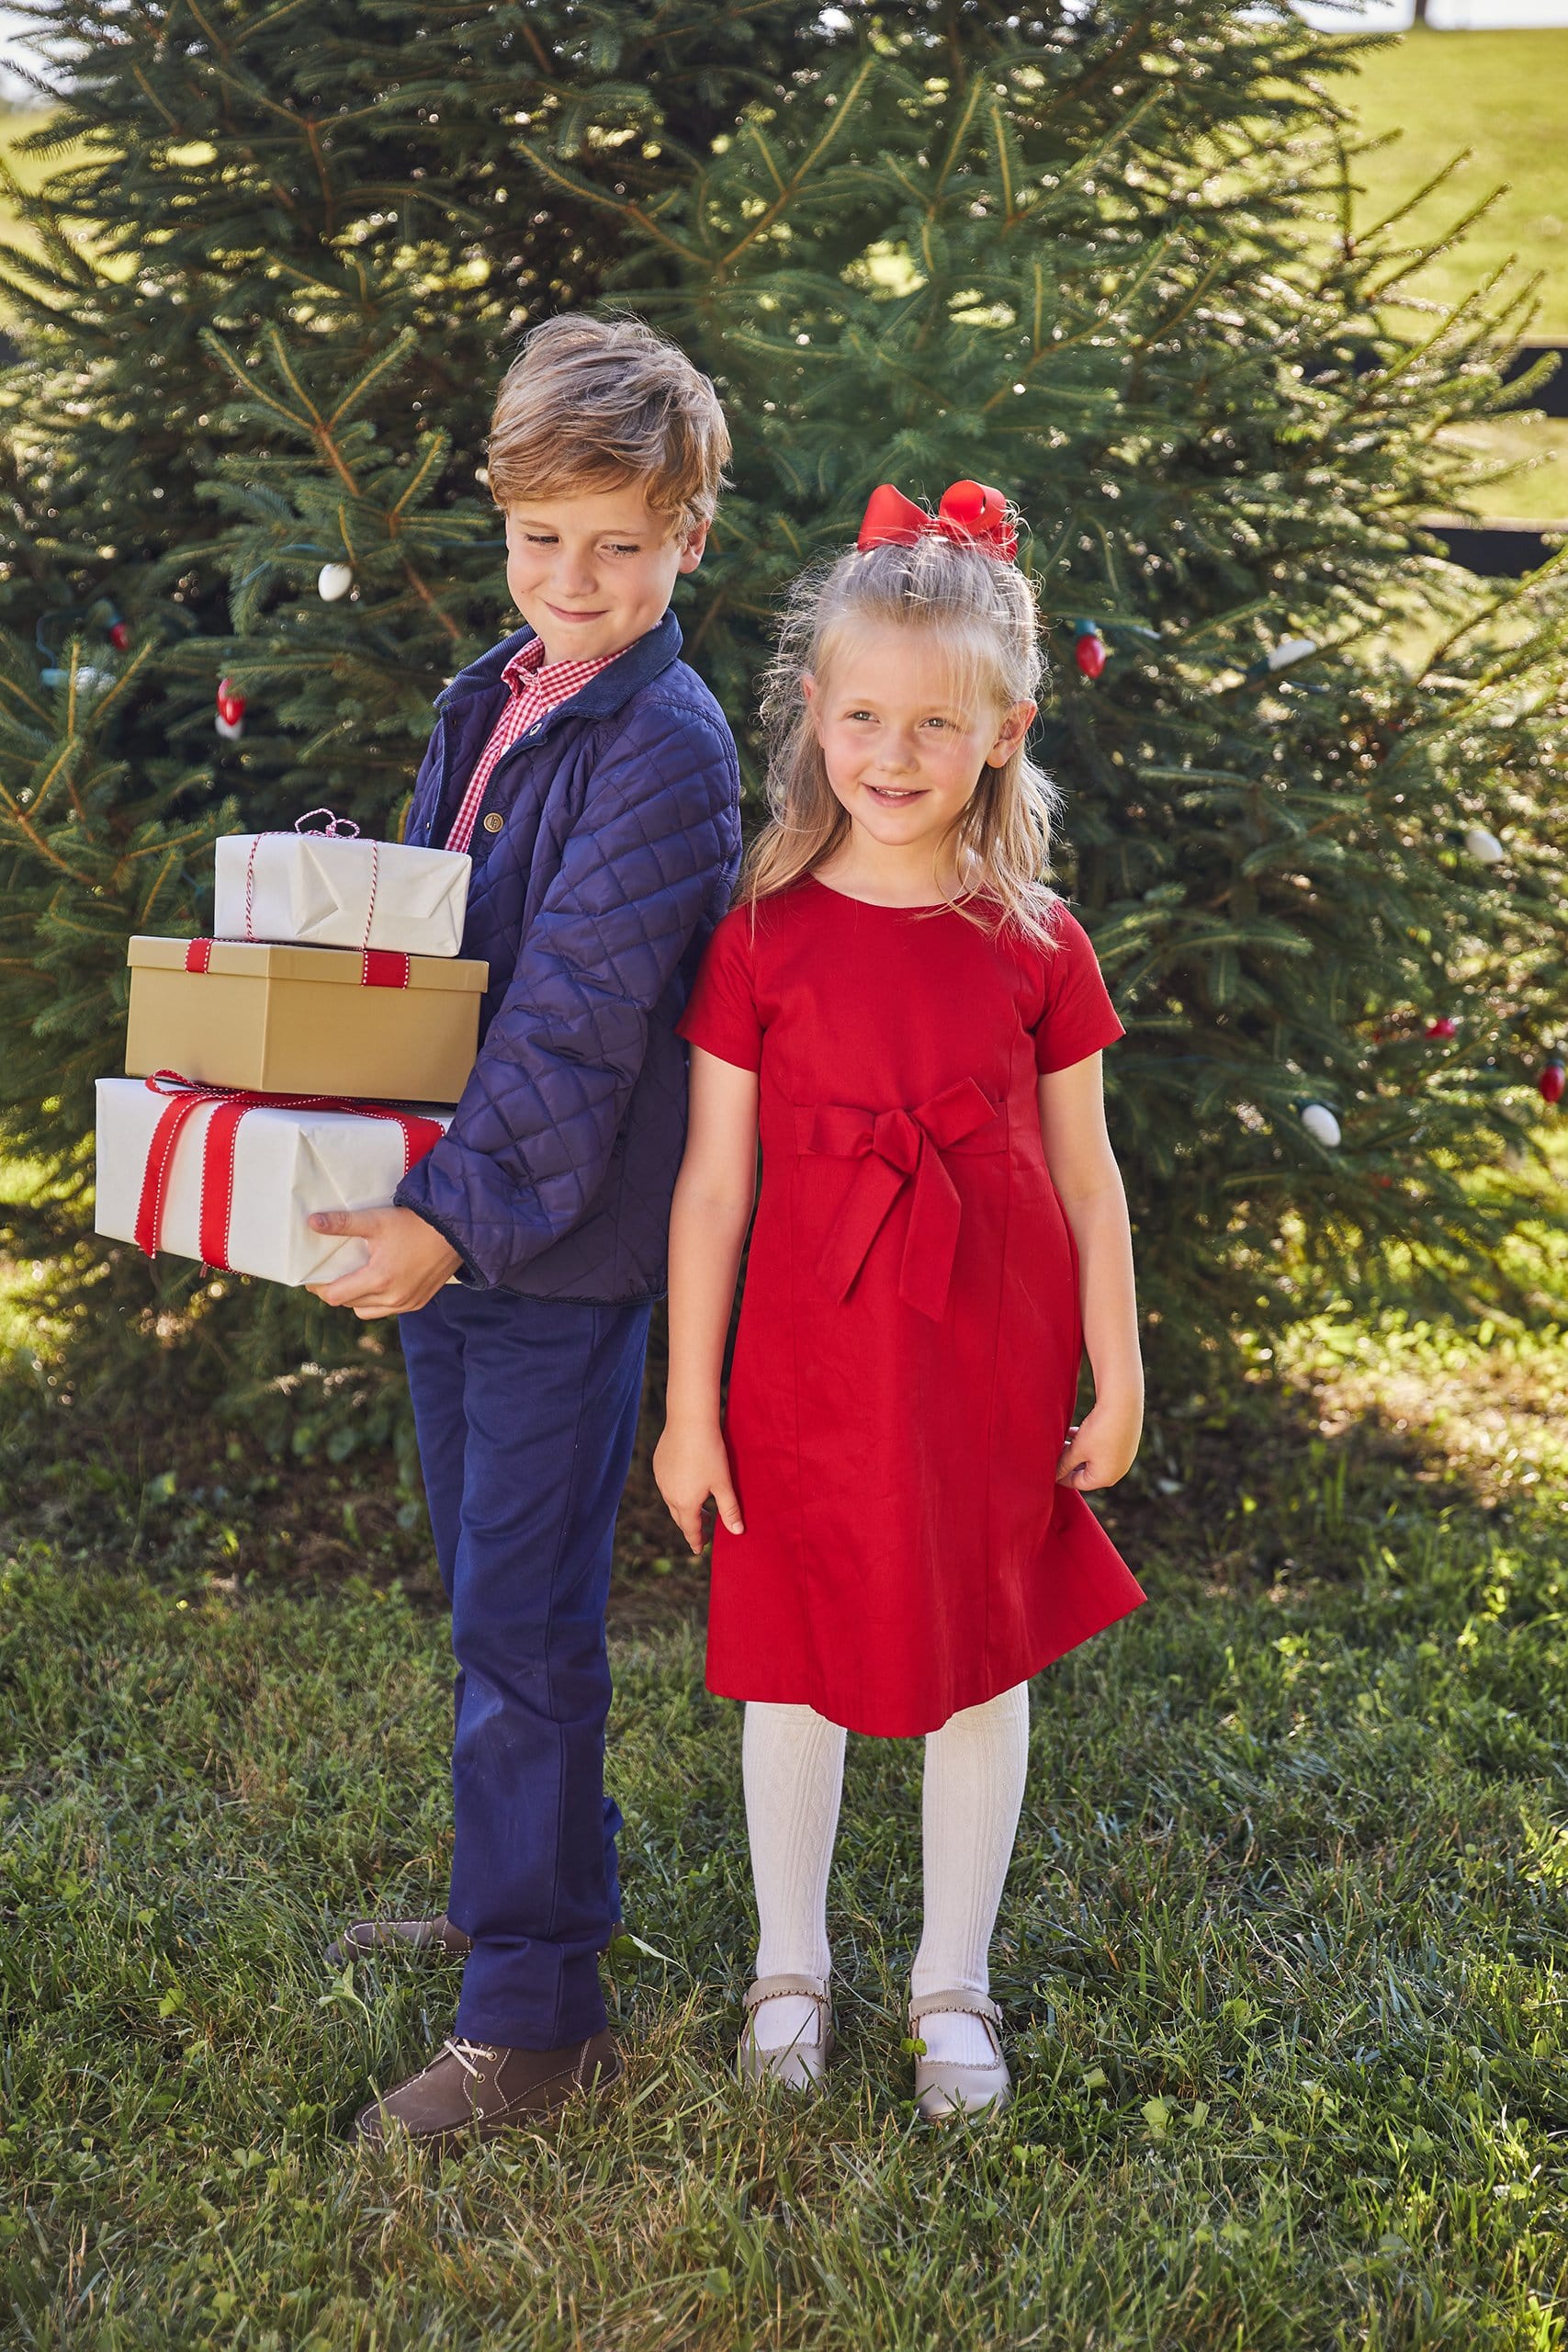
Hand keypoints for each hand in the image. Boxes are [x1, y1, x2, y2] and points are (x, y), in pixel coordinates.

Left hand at [305, 1205, 461, 1317]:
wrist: (456, 1232)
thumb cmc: (415, 1224)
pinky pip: (387, 1309)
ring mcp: (407, 1304)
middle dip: (336, 1290)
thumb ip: (342, 1223)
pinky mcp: (418, 1303)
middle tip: (331, 1273)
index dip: (319, 1287)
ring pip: (367, 1310)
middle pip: (349, 1303)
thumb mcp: (376, 1221)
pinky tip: (378, 1282)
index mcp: (378, 1280)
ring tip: (354, 1278)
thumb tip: (312, 1222)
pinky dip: (377, 1300)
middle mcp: (392, 1299)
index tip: (313, 1276)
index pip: (335, 1296)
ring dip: (356, 1298)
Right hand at [653, 1418, 743, 1555]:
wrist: (689, 1422)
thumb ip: (730, 1510)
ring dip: (685, 1507)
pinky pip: (667, 1485)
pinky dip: (678, 1490)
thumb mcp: (723, 1483)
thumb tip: (737, 1532)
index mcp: (685, 1503)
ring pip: (672, 1501)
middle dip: (692, 1525)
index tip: (699, 1550)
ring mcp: (661, 1480)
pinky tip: (688, 1482)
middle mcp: (669, 1494)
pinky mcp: (658, 1465)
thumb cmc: (710, 1453)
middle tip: (705, 1529)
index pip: (691, 1530)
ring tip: (701, 1505)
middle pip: (680, 1517)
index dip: (697, 1541)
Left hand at [1056, 1392, 1142, 1492]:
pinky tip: (1073, 1431)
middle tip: (1052, 1451)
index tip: (1046, 1465)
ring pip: (1093, 1458)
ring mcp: (1123, 1457)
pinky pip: (1102, 1448)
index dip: (1060, 1475)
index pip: (1077, 1483)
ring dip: (1076, 1451)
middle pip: (1086, 1471)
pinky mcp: (1125, 1443)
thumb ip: (1063, 1465)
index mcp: (1105, 1478)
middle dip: (1068, 1462)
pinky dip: (1087, 1443)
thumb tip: (1053, 1475)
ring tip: (1061, 1439)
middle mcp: (1117, 1471)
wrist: (1123, 1403)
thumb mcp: (1076, 1450)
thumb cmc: (1098, 1430)